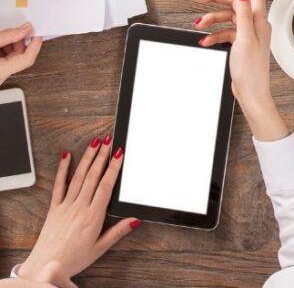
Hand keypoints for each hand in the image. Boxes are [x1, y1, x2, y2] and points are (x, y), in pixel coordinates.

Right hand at [0, 23, 42, 85]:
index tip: (37, 33)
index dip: (35, 44)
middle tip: (17, 29)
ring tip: (3, 35)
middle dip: (19, 41)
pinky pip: (5, 58)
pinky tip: (0, 42)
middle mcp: (0, 76)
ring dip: (11, 43)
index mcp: (1, 71)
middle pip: (20, 56)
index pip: (28, 59)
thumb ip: (8, 35)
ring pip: (12, 56)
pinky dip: (4, 48)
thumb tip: (25, 29)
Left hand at [17, 137, 137, 284]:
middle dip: (102, 156)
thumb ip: (118, 232)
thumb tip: (135, 220)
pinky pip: (59, 185)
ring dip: (87, 158)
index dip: (113, 167)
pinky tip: (66, 156)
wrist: (47, 265)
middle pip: (93, 176)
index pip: (106, 186)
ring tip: (94, 143)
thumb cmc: (74, 258)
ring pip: (78, 177)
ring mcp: (65, 206)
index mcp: (93, 216)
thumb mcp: (100, 248)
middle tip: (109, 140)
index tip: (119, 153)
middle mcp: (79, 207)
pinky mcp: (54, 208)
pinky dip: (62, 169)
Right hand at [192, 0, 286, 140]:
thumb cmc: (251, 70)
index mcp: (259, 19)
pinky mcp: (241, 43)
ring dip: (211, 20)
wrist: (251, 93)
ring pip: (227, 17)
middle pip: (234, 2)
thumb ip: (243, 15)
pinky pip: (225, 32)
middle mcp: (256, 23)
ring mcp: (248, 33)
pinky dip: (214, 34)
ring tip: (198, 26)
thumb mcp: (245, 40)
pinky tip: (205, 40)